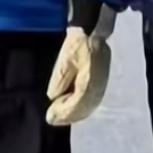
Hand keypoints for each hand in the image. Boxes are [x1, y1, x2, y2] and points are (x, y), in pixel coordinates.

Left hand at [46, 3, 115, 125]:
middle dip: (68, 116)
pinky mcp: (102, 83)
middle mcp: (99, 85)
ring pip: (89, 106)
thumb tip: (53, 97)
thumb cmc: (77, 43)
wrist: (94, 31)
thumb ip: (60, 78)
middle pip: (84, 107)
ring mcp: (103, 85)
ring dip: (75, 114)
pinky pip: (93, 101)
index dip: (64, 111)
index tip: (50, 116)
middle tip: (52, 120)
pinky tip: (73, 111)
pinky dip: (82, 109)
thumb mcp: (65, 59)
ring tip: (60, 118)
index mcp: (90, 78)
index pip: (77, 101)